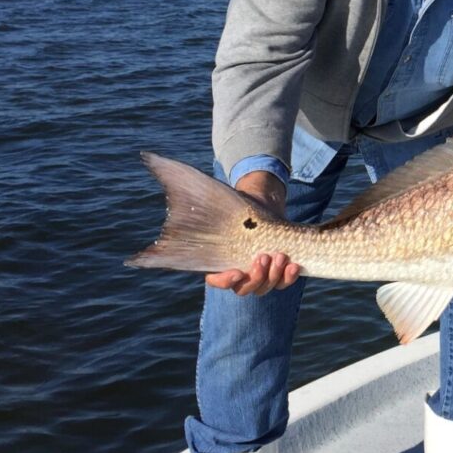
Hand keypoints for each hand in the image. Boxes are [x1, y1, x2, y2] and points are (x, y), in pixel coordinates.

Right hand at [205, 170, 298, 292]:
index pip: (216, 280)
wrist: (266, 205)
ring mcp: (258, 274)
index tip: (235, 272)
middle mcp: (237, 272)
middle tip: (263, 257)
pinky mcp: (277, 271)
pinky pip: (282, 283)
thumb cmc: (239, 204)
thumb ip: (195, 193)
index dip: (225, 281)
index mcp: (218, 261)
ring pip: (263, 287)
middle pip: (244, 289)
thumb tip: (159, 163)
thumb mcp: (219, 199)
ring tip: (281, 257)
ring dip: (273, 277)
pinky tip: (293, 266)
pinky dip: (288, 278)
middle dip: (255, 277)